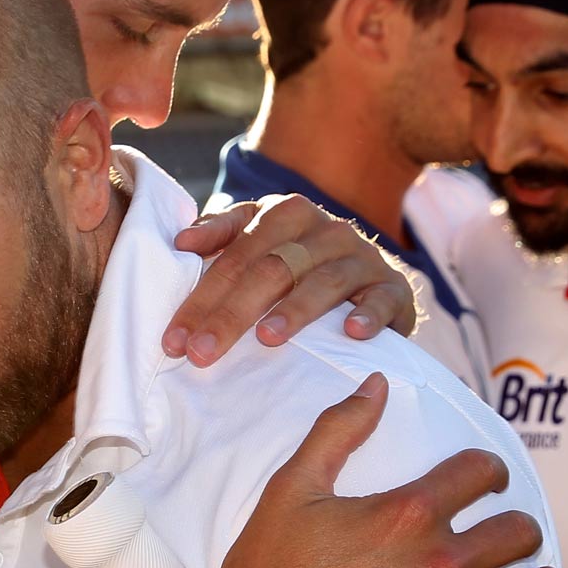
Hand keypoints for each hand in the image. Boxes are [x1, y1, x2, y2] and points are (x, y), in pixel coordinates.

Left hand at [167, 195, 416, 365]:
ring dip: (294, 311)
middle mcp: (325, 230)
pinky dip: (367, 314)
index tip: (173, 339)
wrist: (371, 283)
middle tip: (201, 354)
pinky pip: (382, 298)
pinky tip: (351, 333)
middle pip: (271, 269)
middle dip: (231, 314)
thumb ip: (221, 237)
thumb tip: (181, 241)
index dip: (201, 296)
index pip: (236, 254)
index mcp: (285, 213)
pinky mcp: (393, 288)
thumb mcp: (259, 246)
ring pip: (323, 281)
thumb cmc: (300, 269)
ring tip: (267, 339)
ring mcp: (362, 257)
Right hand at [204, 373, 567, 567]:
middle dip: (517, 525)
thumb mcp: (291, 490)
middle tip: (507, 534)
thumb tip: (377, 384)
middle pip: (518, 530)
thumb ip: (338, 431)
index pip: (481, 472)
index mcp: (406, 513)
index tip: (486, 480)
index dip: (489, 470)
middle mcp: (438, 562)